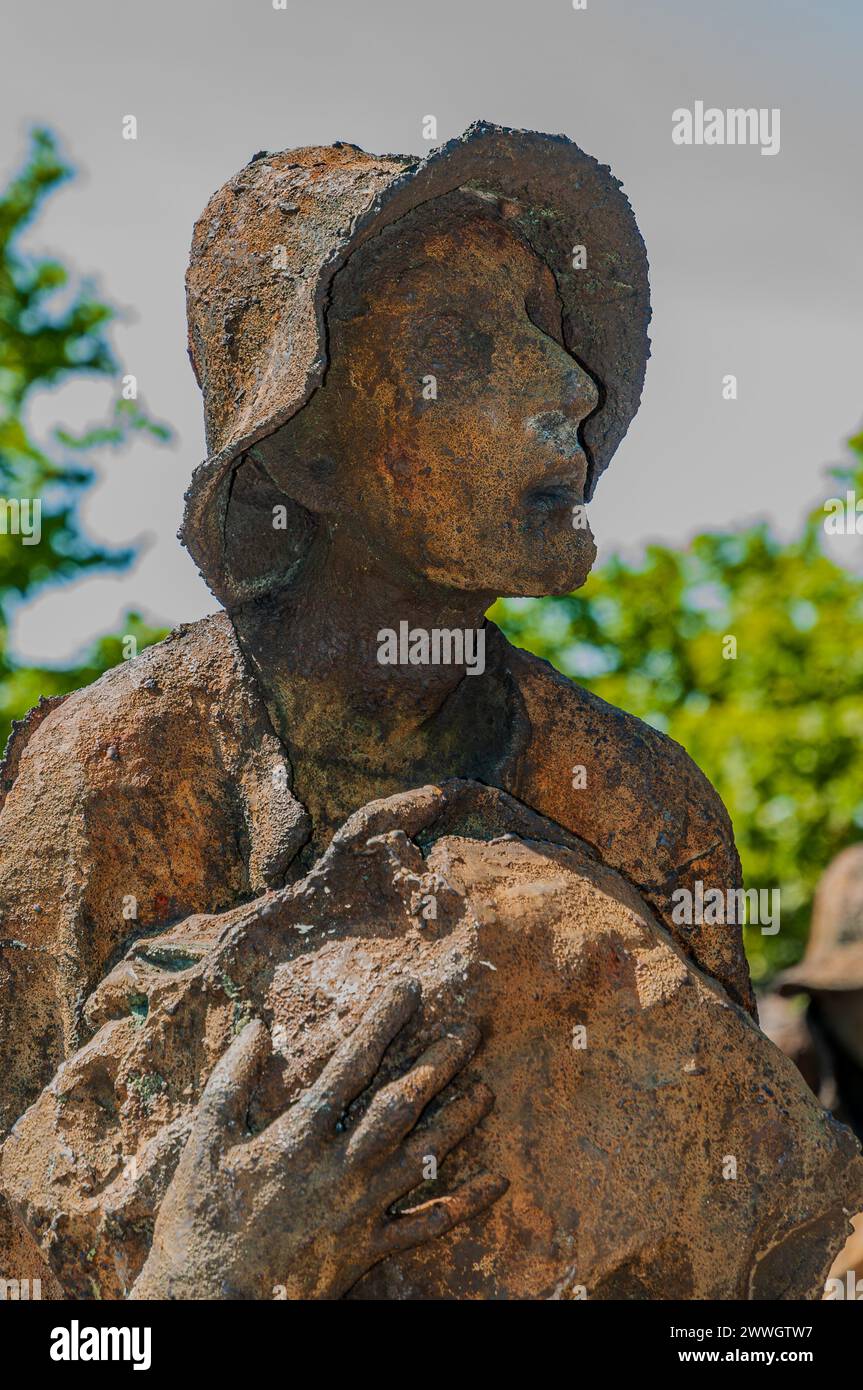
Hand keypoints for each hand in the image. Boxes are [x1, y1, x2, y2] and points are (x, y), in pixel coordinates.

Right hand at [130, 979, 504, 1298]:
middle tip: (471, 1031)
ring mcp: (357, 1210)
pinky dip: (463, 1204)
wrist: (206, 1302)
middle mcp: (338, 1167)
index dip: (383, 1021)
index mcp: (298, 1135)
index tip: (409, 988)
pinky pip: (425, 1225)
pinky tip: (496, 1182)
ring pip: (420, 1157)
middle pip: (399, 1105)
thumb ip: (231, 1080)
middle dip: (438, 1064)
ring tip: (488, 1090)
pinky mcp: (366, 1249)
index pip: (351, 1064)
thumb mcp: (203, 1141)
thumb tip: (257, 1026)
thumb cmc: (198, 1220)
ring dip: (458, 1121)